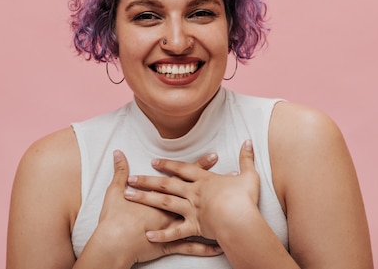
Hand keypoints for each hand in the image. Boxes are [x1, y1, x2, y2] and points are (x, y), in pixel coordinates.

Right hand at [89, 150, 222, 265]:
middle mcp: (171, 209)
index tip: (213, 156)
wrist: (113, 243)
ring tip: (233, 212)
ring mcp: (173, 227)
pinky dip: (206, 247)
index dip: (200, 166)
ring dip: (217, 214)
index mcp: (162, 195)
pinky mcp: (171, 244)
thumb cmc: (115, 219)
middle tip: (232, 175)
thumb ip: (119, 172)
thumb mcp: (115, 192)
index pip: (184, 176)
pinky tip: (220, 246)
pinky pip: (193, 246)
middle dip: (216, 185)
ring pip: (200, 220)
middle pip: (197, 194)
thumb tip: (117, 154)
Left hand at [123, 140, 259, 242]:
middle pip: (166, 184)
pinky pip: (175, 232)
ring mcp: (192, 210)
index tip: (154, 162)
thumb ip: (246, 159)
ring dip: (145, 199)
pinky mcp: (194, 227)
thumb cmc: (244, 198)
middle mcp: (194, 193)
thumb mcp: (248, 175)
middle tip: (131, 178)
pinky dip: (162, 234)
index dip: (168, 165)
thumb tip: (249, 142)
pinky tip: (148, 234)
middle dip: (147, 180)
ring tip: (129, 196)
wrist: (241, 218)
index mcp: (205, 180)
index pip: (183, 169)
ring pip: (163, 203)